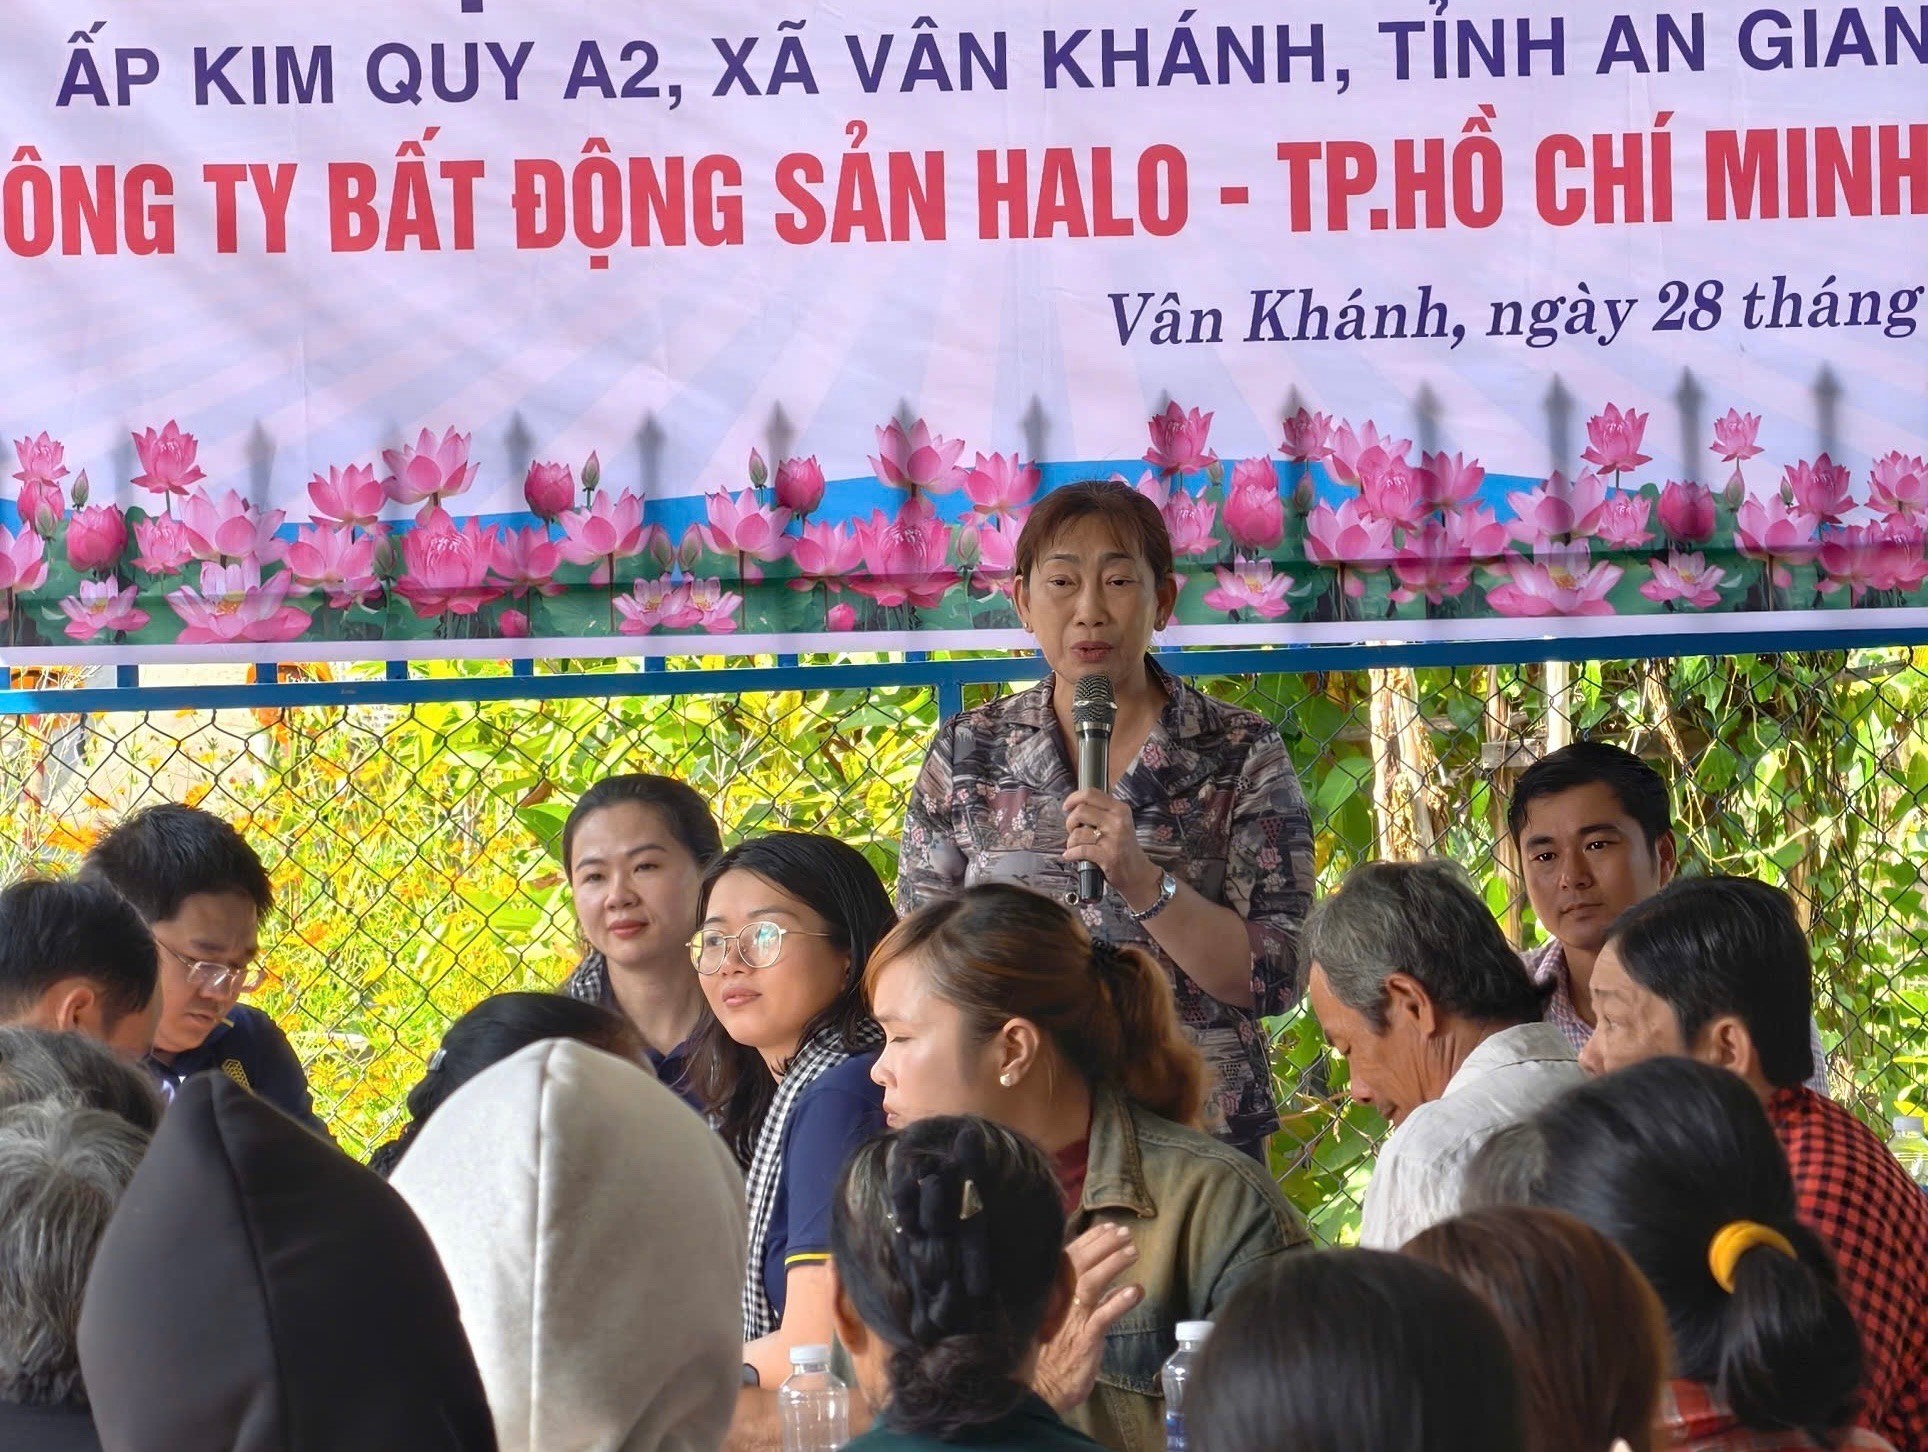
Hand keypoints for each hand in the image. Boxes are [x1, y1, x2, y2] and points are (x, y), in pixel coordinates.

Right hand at [1033, 1223, 1144, 1412]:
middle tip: (1126, 1233)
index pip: (1069, 1256)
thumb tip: (1100, 1279)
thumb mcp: (1054, 1319)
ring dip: (1113, 1264)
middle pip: (1081, 1263)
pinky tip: (1135, 1290)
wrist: (1035, 1390)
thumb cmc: (1045, 1354)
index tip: (1109, 1227)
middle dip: (1104, 1244)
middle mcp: (1058, 1301)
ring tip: (1133, 1252)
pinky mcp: (1084, 1340)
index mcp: (1049, 1293)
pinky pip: (1103, 1317)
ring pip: (1092, 1283)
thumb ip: (1073, 1298)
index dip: (1090, 1239)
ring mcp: (1071, 1320)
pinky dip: (1119, 1302)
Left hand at [1062, 789, 1159, 907]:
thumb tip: (1076, 805)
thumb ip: (1102, 811)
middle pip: (1080, 811)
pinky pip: (1079, 850)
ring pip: (1077, 833)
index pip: (1091, 794)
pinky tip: (1071, 855)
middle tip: (1073, 830)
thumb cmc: (1125, 848)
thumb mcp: (1120, 822)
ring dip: (1071, 842)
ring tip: (1075, 846)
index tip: (1067, 806)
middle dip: (1070, 822)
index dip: (1073, 798)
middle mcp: (1117, 821)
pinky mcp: (1107, 855)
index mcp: (1120, 809)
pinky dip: (1071, 854)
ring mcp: (1113, 838)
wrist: (1138, 873)